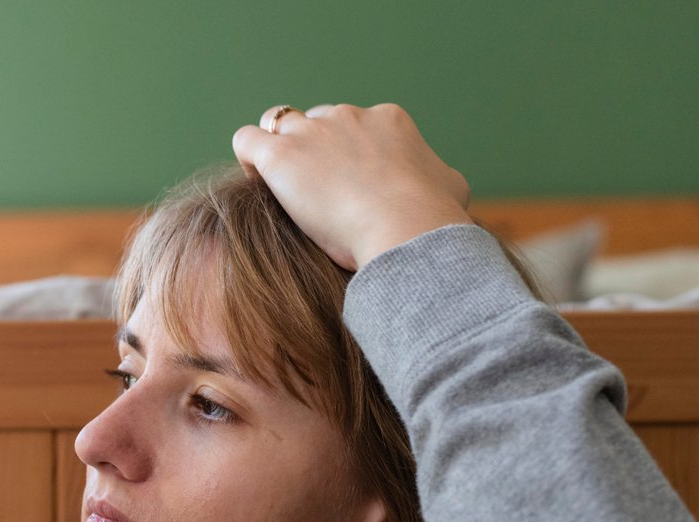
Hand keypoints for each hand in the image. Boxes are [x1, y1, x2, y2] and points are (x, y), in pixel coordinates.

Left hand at [231, 103, 474, 270]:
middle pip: (318, 121)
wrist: (405, 227)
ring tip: (282, 188)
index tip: (347, 185)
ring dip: (279, 148)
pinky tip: (259, 183)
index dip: (346, 154)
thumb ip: (439, 178)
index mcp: (387, 120)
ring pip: (279, 123)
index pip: (356, 125)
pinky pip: (247, 140)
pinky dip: (248, 158)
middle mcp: (348, 116)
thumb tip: (441, 186)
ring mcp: (312, 132)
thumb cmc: (432, 216)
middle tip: (316, 193)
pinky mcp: (281, 155)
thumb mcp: (451, 188)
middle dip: (314, 151)